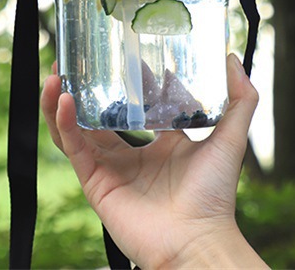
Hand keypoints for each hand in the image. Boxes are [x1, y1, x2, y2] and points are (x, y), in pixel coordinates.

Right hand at [41, 54, 266, 268]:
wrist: (198, 241)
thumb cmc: (214, 198)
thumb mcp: (229, 140)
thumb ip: (239, 101)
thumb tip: (233, 59)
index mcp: (155, 145)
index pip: (130, 106)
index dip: (120, 80)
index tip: (116, 52)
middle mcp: (127, 155)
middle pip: (92, 114)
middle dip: (77, 88)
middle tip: (70, 61)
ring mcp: (108, 168)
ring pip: (72, 128)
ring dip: (59, 101)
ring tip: (56, 75)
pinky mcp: (94, 181)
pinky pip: (72, 147)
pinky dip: (63, 122)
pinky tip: (63, 100)